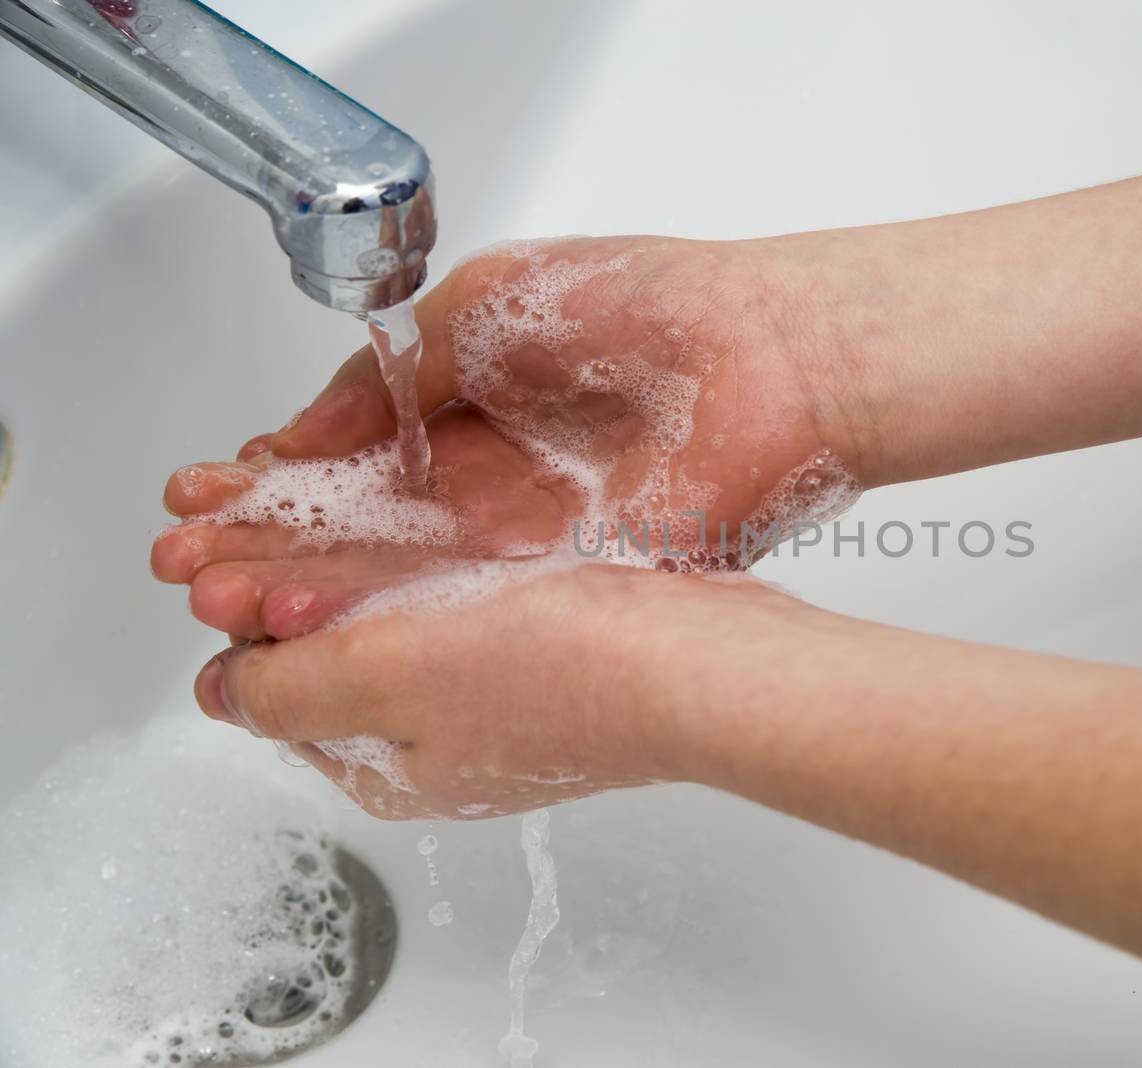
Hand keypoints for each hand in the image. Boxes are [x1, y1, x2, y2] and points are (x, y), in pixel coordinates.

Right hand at [153, 235, 860, 640]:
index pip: (355, 461)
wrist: (773, 353)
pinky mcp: (575, 583)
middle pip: (367, 530)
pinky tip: (317, 621)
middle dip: (272, 545)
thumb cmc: (646, 305)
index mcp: (473, 410)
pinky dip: (394, 616)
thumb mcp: (482, 306)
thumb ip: (392, 371)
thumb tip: (307, 426)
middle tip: (185, 562)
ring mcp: (534, 539)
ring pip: (405, 577)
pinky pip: (473, 608)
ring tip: (221, 600)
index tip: (201, 495)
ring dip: (312, 589)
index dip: (277, 480)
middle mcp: (496, 482)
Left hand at [189, 560, 814, 818]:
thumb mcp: (384, 682)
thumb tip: (214, 696)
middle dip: (288, 575)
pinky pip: (461, 595)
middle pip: (334, 649)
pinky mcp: (551, 648)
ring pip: (397, 613)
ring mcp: (499, 694)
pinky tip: (431, 507)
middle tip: (252, 503)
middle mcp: (439, 739)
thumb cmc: (565, 677)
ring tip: (328, 487)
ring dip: (355, 556)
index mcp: (388, 767)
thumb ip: (284, 689)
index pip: (277, 692)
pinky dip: (429, 553)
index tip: (220, 547)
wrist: (705, 660)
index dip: (239, 616)